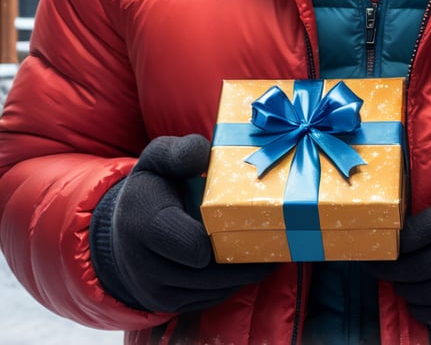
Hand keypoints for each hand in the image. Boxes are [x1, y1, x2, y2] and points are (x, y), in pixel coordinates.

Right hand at [90, 134, 274, 312]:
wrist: (124, 225)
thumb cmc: (152, 184)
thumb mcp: (160, 157)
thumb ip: (179, 151)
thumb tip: (202, 157)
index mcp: (143, 224)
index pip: (192, 245)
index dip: (220, 240)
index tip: (245, 222)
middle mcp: (144, 265)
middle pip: (209, 272)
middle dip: (242, 257)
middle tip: (279, 241)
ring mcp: (154, 291)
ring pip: (212, 289)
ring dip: (243, 273)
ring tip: (273, 252)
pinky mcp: (166, 305)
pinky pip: (208, 299)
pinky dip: (231, 283)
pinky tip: (251, 263)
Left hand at [368, 182, 430, 336]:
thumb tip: (401, 225)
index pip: (423, 229)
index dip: (396, 240)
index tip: (380, 243)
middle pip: (420, 266)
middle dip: (391, 269)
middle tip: (378, 267)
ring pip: (427, 295)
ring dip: (404, 290)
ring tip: (397, 281)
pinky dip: (422, 308)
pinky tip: (417, 297)